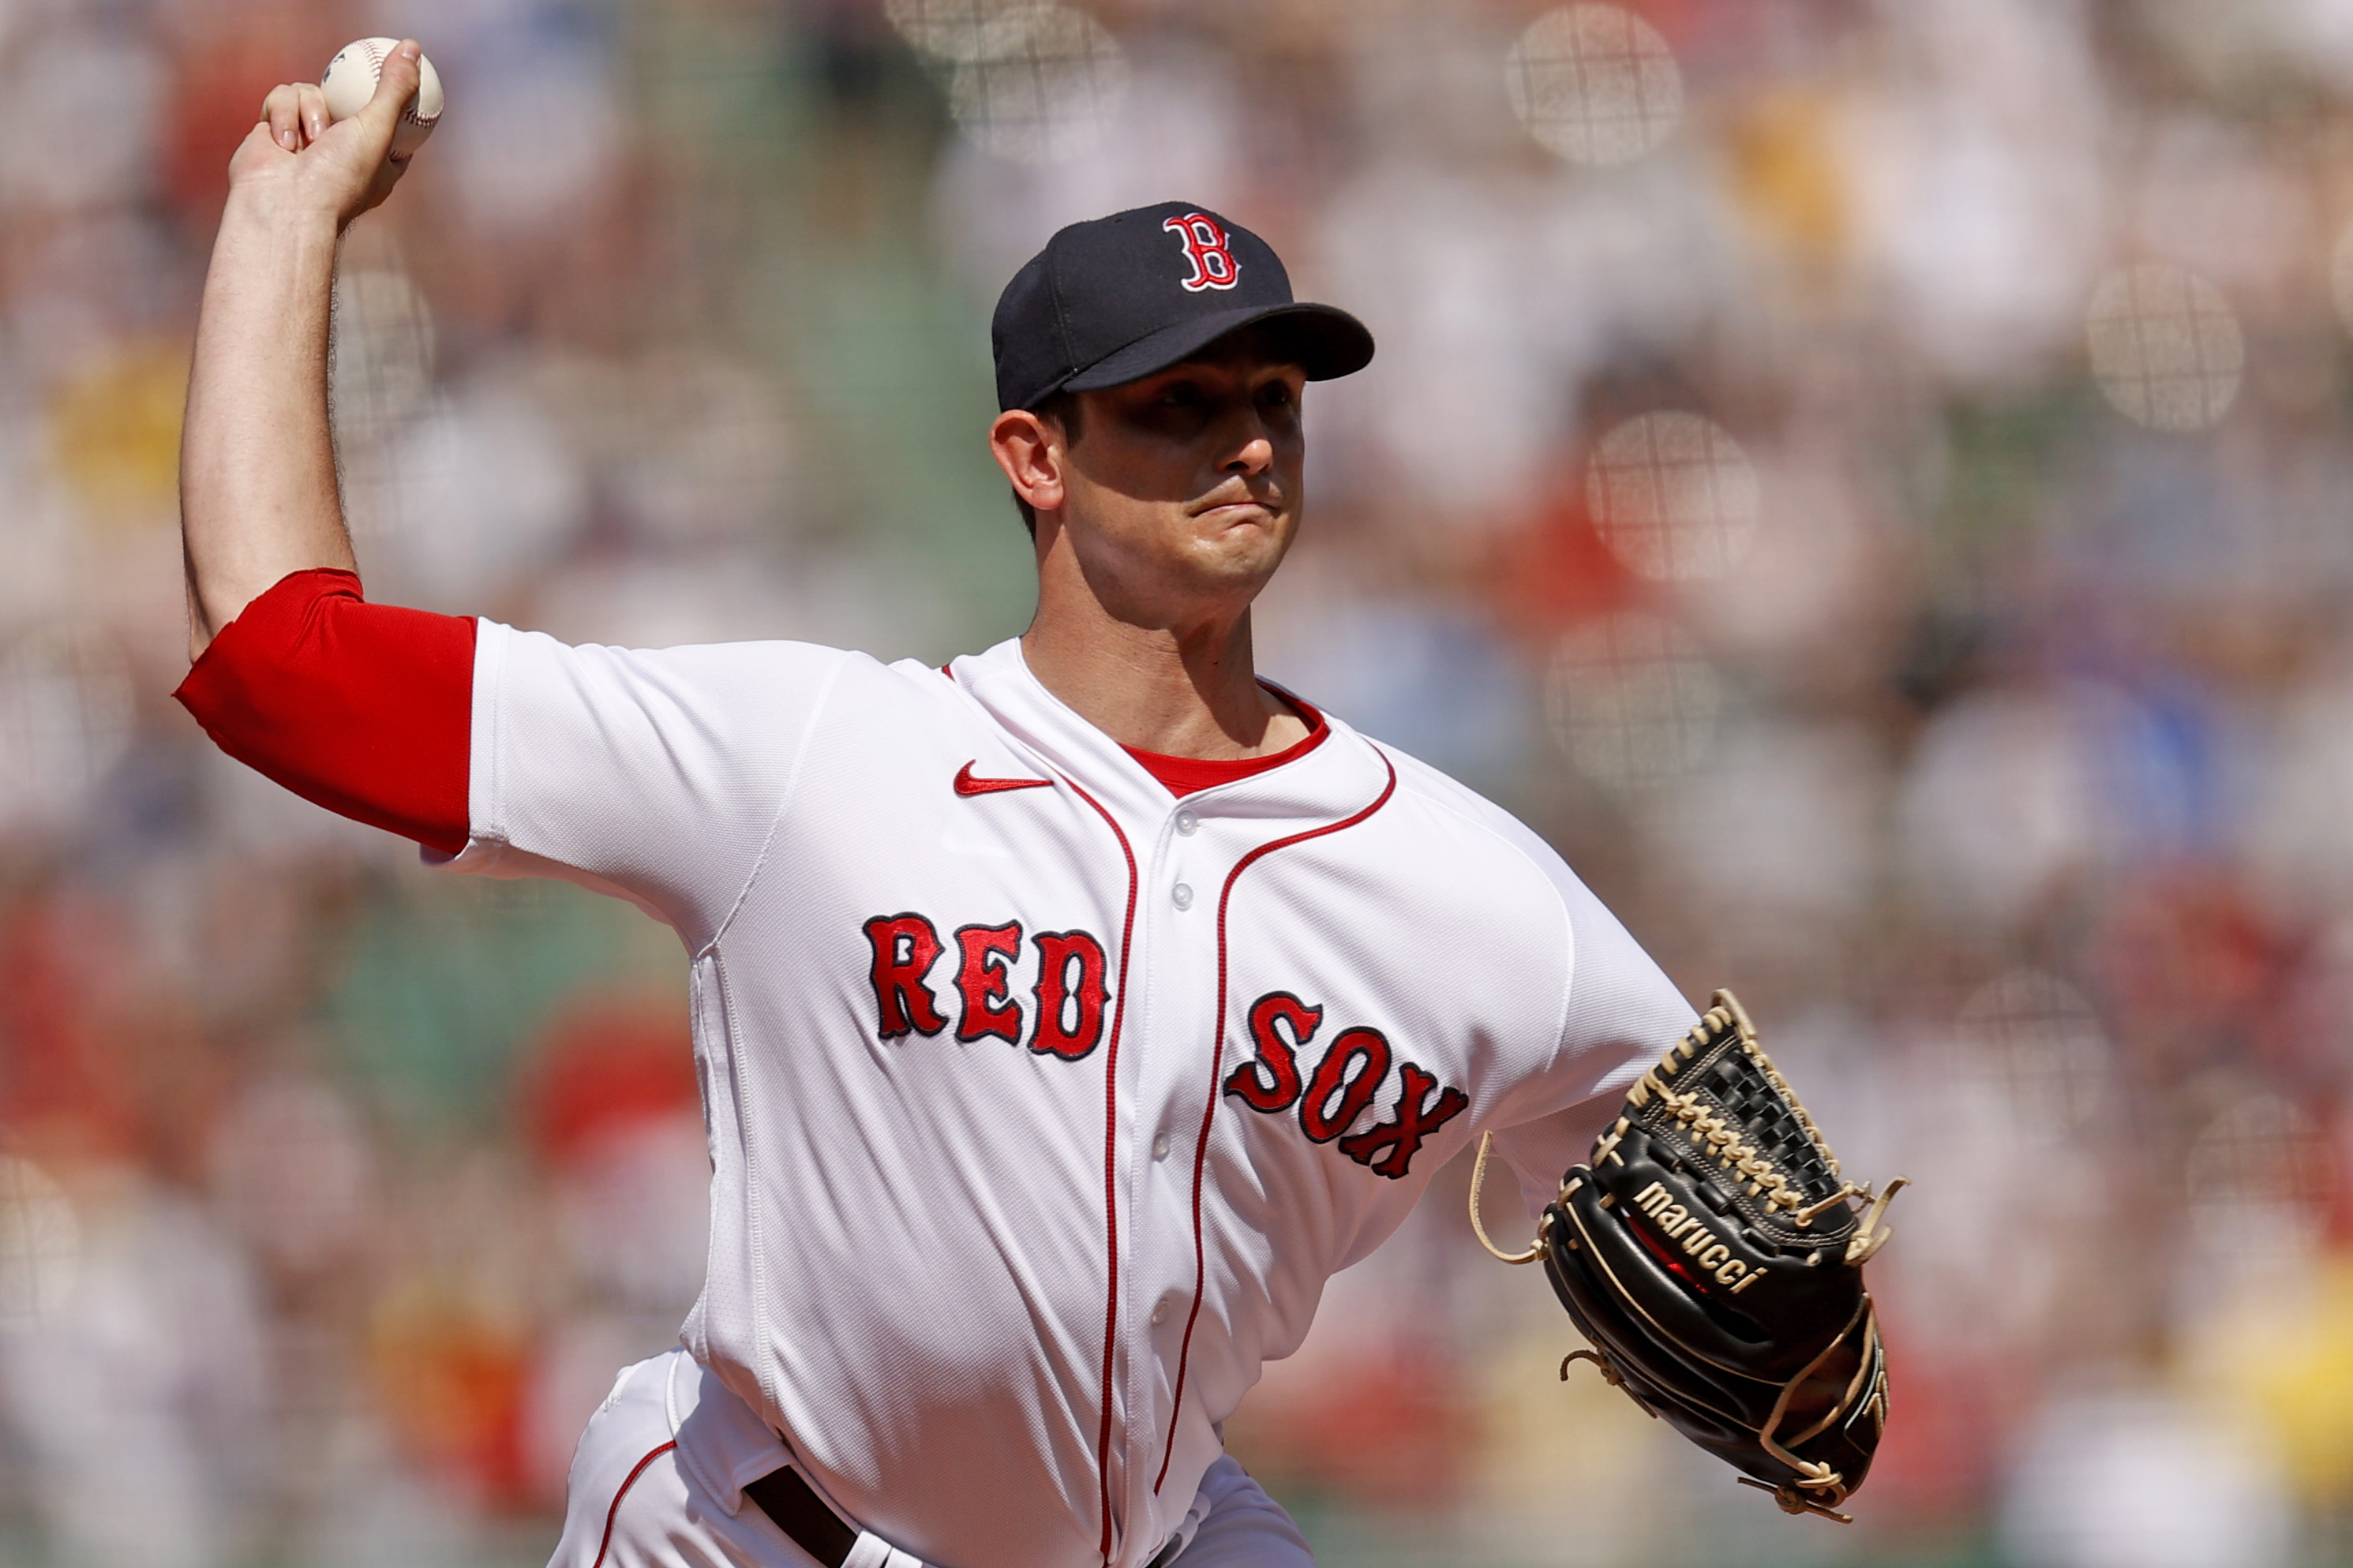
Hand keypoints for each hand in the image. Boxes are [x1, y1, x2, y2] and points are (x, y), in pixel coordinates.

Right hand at [227, 40, 423, 228]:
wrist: (282, 205)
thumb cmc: (338, 177)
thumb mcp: (379, 129)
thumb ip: (395, 89)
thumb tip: (411, 47)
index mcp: (376, 163)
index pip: (392, 129)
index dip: (394, 106)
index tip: (399, 82)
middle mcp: (341, 152)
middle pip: (348, 102)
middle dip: (345, 94)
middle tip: (353, 75)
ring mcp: (305, 140)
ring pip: (309, 91)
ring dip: (310, 110)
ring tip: (312, 141)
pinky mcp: (272, 130)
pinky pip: (280, 97)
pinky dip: (283, 116)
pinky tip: (285, 145)